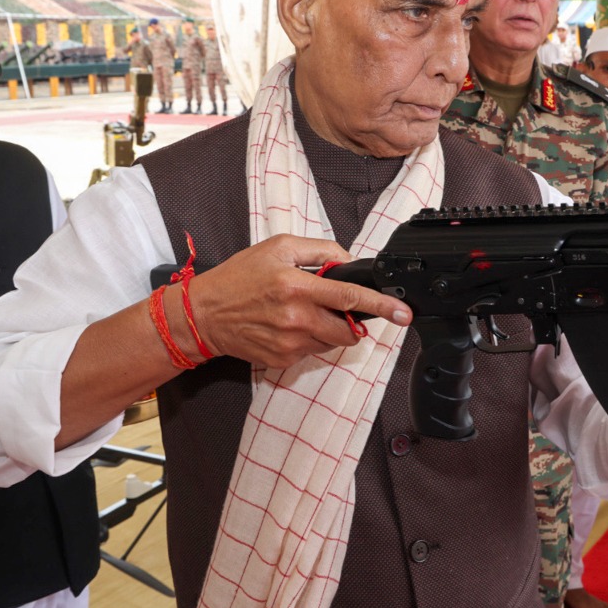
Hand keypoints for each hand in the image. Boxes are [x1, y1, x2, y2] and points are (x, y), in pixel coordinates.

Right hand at [189, 235, 411, 367]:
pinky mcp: (283, 360)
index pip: (351, 297)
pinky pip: (312, 352)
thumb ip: (319, 250)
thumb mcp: (278, 248)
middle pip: (348, 329)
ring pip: (332, 342)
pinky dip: (308, 340)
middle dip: (351, 320)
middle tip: (332, 307)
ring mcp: (290, 343)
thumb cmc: (238, 278)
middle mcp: (297, 318)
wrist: (204, 314)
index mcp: (297, 286)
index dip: (382, 306)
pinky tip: (287, 327)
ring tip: (301, 313)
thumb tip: (347, 260)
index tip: (403, 313)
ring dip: (328, 329)